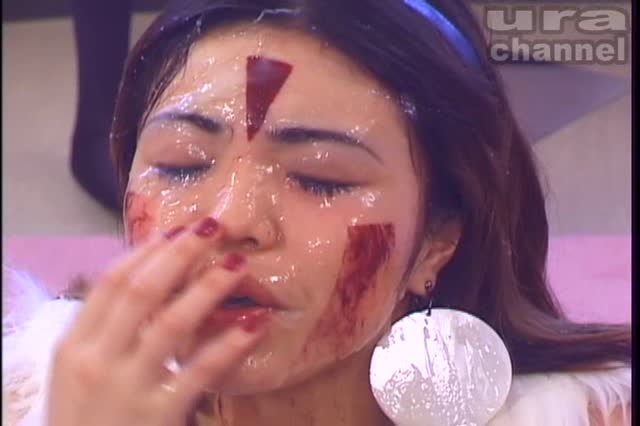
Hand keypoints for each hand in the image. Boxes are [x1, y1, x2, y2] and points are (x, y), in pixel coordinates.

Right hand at [47, 218, 268, 425]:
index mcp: (74, 346)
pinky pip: (200, 371)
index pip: (110, 283)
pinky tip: (254, 324)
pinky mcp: (159, 415)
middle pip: (142, 292)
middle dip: (180, 254)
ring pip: (171, 323)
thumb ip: (107, 332)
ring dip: (208, 287)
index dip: (146, 252)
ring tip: (238, 264)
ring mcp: (127, 388)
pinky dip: (229, 345)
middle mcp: (97, 361)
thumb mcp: (79, 375)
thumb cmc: (85, 423)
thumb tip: (149, 281)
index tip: (176, 231)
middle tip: (213, 227)